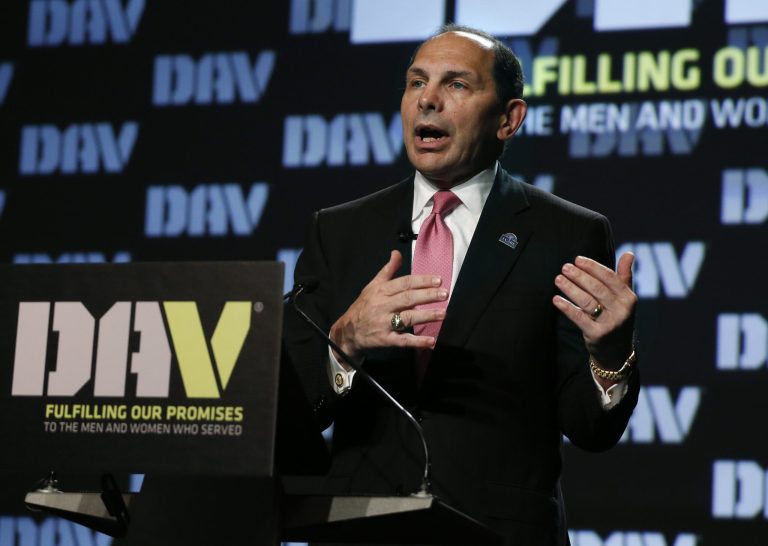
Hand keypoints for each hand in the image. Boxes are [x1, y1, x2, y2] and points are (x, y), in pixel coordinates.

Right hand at [330, 250, 448, 362]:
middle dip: (427, 295)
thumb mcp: (372, 285)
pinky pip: (403, 340)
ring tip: (443, 313)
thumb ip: (387, 270)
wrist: (347, 331)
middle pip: (408, 298)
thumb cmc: (364, 306)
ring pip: (407, 317)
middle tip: (445, 294)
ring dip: (426, 316)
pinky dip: (417, 341)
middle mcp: (383, 305)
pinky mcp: (385, 339)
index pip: (404, 283)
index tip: (439, 280)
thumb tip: (396, 253)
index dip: (422, 281)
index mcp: (382, 291)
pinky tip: (431, 341)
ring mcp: (384, 323)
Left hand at [552, 253, 636, 372]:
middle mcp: (622, 310)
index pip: (609, 277)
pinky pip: (579, 317)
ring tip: (558, 279)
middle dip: (579, 276)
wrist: (616, 352)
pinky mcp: (597, 335)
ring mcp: (610, 323)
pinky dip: (566, 307)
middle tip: (564, 267)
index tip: (577, 259)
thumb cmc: (617, 318)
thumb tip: (629, 253)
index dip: (593, 267)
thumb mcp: (625, 299)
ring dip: (571, 288)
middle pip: (597, 288)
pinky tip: (556, 299)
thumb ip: (624, 276)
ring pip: (587, 301)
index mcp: (629, 298)